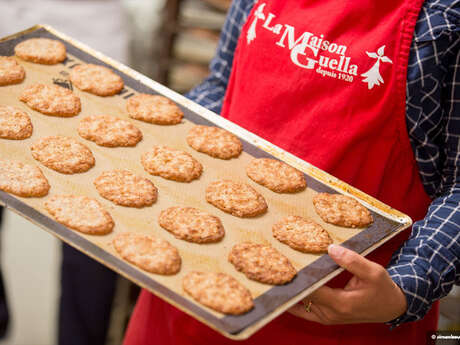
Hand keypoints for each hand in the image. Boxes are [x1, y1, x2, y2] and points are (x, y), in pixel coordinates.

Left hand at [288, 244, 406, 324]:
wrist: (391, 307)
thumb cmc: (383, 289)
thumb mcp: (373, 271)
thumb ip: (351, 260)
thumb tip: (331, 249)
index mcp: (340, 303)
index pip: (311, 290)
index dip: (298, 277)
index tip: (286, 264)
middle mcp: (330, 313)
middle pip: (302, 296)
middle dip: (291, 282)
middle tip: (276, 267)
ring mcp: (326, 317)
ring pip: (301, 304)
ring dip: (292, 290)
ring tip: (279, 273)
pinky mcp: (325, 317)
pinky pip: (304, 310)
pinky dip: (295, 299)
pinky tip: (287, 287)